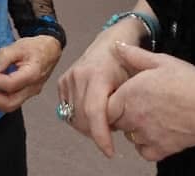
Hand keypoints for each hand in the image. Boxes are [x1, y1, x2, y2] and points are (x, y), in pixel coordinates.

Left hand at [0, 35, 62, 112]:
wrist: (50, 50)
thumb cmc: (37, 47)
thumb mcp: (19, 46)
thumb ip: (4, 57)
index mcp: (32, 74)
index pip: (10, 85)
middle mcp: (33, 88)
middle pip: (10, 103)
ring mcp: (30, 93)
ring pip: (10, 106)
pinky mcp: (27, 94)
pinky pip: (12, 101)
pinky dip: (0, 97)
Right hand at [56, 19, 146, 156]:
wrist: (110, 42)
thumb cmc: (126, 63)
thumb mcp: (132, 82)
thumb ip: (123, 105)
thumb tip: (116, 127)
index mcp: (98, 74)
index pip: (95, 112)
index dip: (101, 136)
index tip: (110, 151)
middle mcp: (79, 75)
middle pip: (83, 118)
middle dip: (97, 132)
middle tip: (113, 130)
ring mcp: (68, 78)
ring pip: (73, 117)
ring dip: (88, 126)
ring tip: (104, 118)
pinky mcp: (62, 82)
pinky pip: (67, 111)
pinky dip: (79, 117)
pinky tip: (92, 112)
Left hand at [106, 42, 194, 162]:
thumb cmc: (188, 81)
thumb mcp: (162, 60)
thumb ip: (134, 55)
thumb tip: (116, 46)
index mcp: (129, 95)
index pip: (104, 105)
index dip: (110, 101)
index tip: (120, 96)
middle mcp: (133, 118)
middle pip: (115, 121)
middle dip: (121, 114)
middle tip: (140, 103)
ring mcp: (146, 136)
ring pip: (129, 136)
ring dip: (135, 128)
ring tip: (153, 115)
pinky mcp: (160, 150)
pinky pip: (144, 151)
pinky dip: (148, 144)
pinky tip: (159, 131)